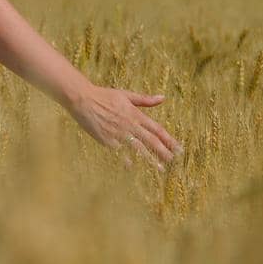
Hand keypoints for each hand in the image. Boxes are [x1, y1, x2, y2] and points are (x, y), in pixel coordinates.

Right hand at [63, 85, 182, 169]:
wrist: (83, 100)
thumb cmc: (104, 96)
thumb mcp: (126, 95)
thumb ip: (145, 99)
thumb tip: (162, 97)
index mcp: (135, 114)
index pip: (156, 129)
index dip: (168, 139)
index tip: (178, 148)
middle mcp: (129, 125)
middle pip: (150, 140)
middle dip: (163, 151)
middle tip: (173, 160)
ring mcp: (118, 134)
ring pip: (138, 148)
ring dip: (150, 159)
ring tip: (160, 168)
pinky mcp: (107, 140)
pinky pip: (120, 153)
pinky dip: (128, 160)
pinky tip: (135, 168)